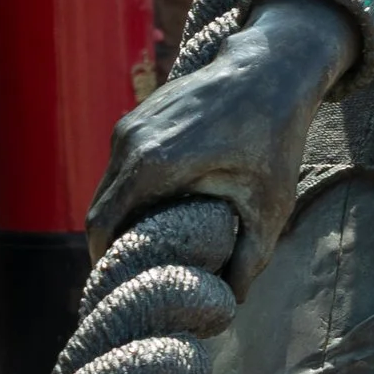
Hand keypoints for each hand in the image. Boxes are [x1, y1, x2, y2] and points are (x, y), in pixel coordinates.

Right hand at [88, 0, 358, 291]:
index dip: (105, 264)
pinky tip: (163, 212)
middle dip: (115, 247)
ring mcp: (130, 125)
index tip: (123, 290)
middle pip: (100, 211)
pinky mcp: (137, 116)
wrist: (270, 68)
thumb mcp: (269, 208)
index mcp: (152, 164)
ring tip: (153, 249)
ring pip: (109, 188)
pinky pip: (121, 168)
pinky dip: (132, 194)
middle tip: (140, 279)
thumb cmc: (273, 138)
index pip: (101, 227)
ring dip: (123, 219)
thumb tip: (229, 305)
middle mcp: (130, 141)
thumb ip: (249, 261)